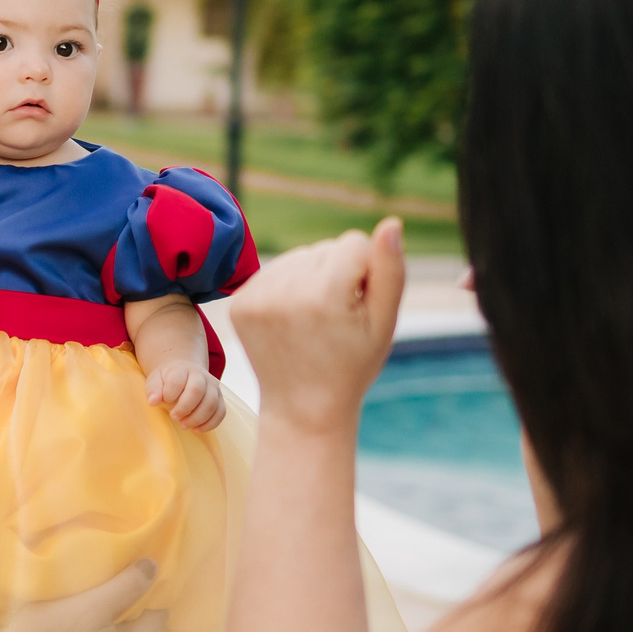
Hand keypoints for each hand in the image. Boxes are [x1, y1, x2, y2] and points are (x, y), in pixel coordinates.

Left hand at [144, 361, 226, 429]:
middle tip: (174, 417)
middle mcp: (201, 376)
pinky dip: (210, 424)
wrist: (185, 373)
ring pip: (211, 403)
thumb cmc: (168, 380)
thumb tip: (153, 402)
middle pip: (197, 390)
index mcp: (182, 369)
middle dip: (185, 408)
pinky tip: (196, 429)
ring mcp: (213, 387)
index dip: (170, 394)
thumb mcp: (155, 380)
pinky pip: (221, 412)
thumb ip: (153, 389)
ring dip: (197, 418)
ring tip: (183, 425)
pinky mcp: (220, 399)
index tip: (163, 402)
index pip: (177, 380)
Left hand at [230, 219, 405, 434]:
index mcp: (324, 294)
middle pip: (326, 248)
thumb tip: (392, 223)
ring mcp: (256, 296)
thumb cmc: (352, 366)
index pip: (355, 243)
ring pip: (300, 257)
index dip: (366, 274)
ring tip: (314, 321)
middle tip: (335, 321)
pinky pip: (275, 271)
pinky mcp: (240, 302)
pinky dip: (288, 289)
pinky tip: (293, 320)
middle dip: (338, 275)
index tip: (358, 309)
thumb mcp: (384, 324)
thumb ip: (391, 270)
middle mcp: (285, 291)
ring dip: (311, 280)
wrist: (303, 408)